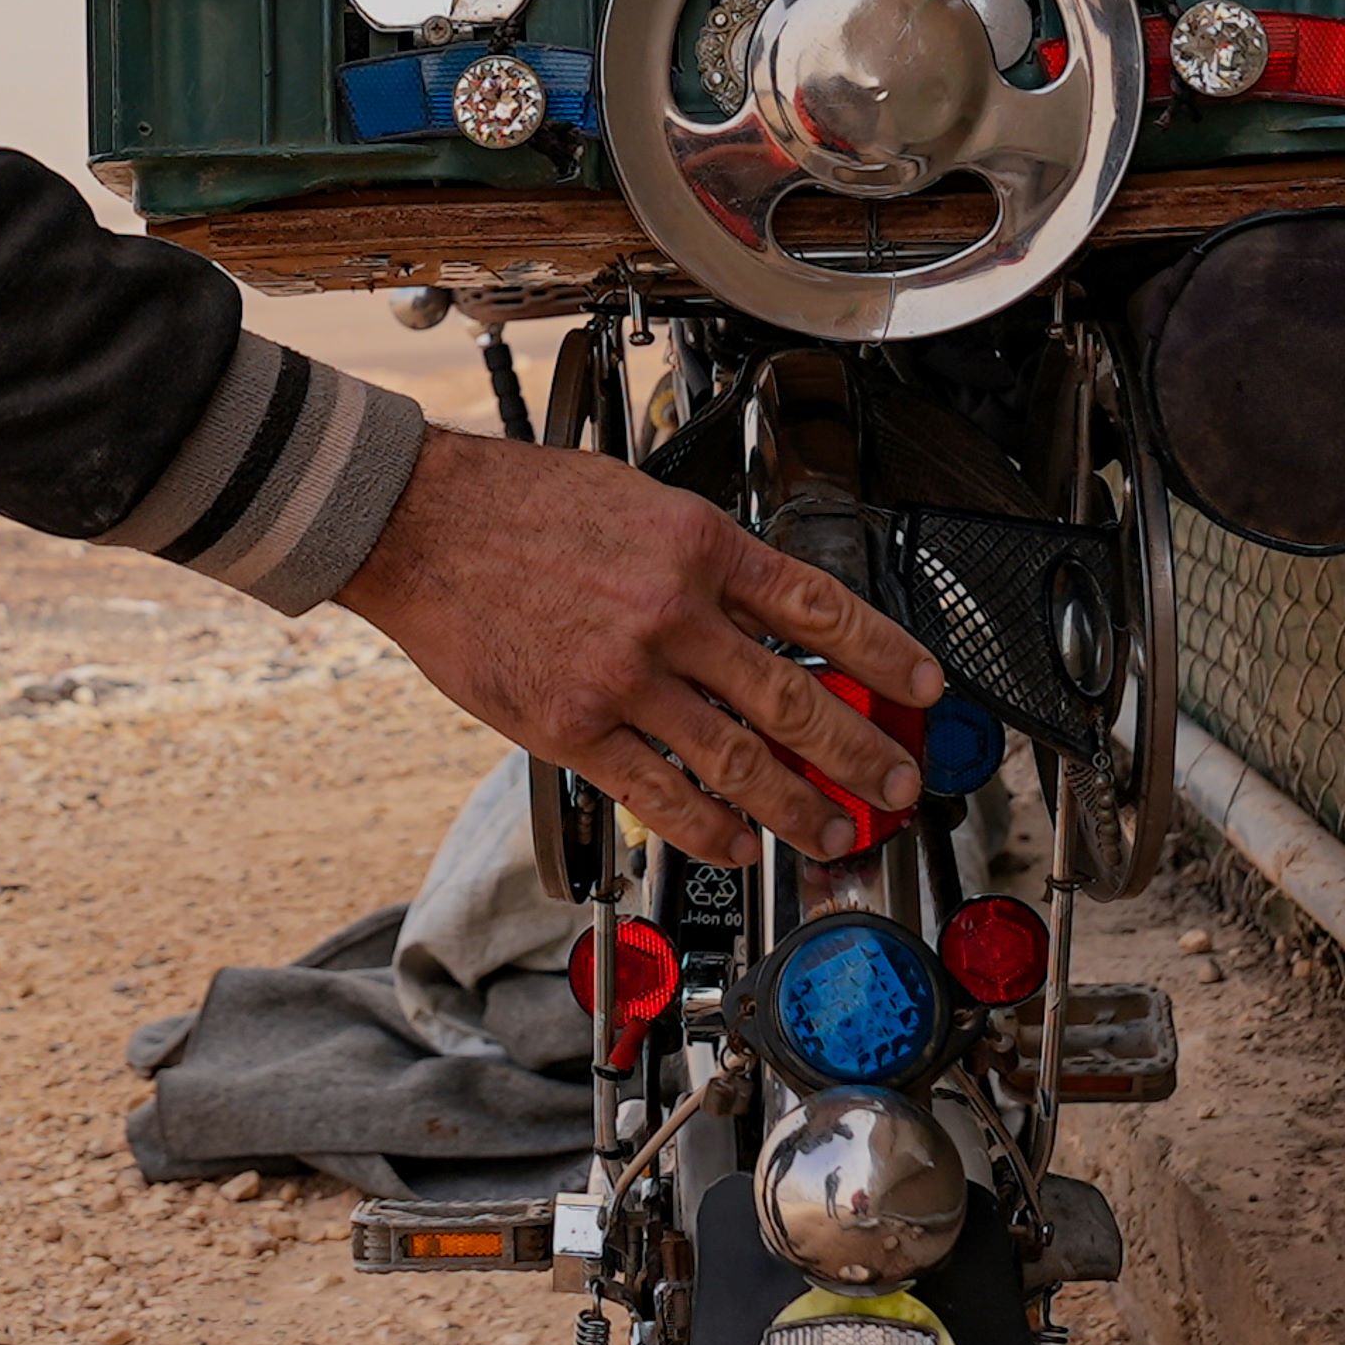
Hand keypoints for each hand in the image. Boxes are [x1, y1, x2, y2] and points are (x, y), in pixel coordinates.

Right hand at [329, 428, 944, 861]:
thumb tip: (761, 608)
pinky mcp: (572, 726)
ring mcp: (623, 676)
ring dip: (796, 803)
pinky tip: (737, 844)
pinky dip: (707, 827)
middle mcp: (672, 612)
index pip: (820, 606)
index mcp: (697, 546)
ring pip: (736, 757)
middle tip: (897, 784)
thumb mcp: (635, 500)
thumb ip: (700, 556)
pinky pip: (658, 791)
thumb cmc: (516, 503)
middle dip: (860, 750)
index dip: (886, 653)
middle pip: (795, 696)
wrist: (420, 522)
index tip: (924, 686)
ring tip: (830, 830)